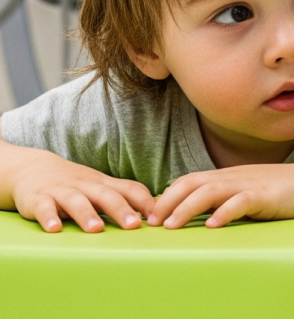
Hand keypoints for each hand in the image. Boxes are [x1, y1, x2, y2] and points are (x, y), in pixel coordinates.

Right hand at [8, 150, 152, 232]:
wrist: (31, 167)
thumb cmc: (74, 183)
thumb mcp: (100, 186)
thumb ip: (124, 197)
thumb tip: (156, 212)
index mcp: (103, 185)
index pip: (129, 189)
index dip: (144, 202)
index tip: (158, 218)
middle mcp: (85, 186)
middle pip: (105, 196)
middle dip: (120, 210)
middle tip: (132, 226)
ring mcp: (61, 192)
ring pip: (76, 201)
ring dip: (86, 215)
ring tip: (96, 229)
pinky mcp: (37, 199)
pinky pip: (43, 208)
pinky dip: (48, 217)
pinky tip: (54, 229)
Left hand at [150, 163, 293, 228]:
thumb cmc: (277, 191)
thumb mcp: (243, 190)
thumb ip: (222, 198)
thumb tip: (195, 213)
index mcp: (225, 177)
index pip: (187, 181)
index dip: (166, 197)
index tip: (150, 216)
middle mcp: (231, 178)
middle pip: (191, 183)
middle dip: (168, 203)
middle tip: (152, 223)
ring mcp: (247, 185)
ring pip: (209, 192)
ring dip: (187, 209)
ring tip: (172, 226)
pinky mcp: (264, 196)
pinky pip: (240, 202)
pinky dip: (224, 212)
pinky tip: (213, 225)